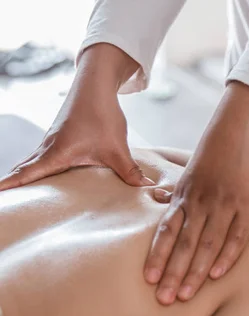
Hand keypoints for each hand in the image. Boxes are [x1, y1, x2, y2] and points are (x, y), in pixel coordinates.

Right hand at [0, 44, 151, 191]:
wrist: (96, 85)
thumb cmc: (102, 114)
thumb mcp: (118, 148)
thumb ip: (129, 171)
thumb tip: (145, 188)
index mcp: (56, 153)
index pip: (26, 174)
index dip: (9, 186)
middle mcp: (47, 148)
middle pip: (23, 171)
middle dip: (11, 188)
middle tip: (6, 207)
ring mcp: (50, 142)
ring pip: (31, 164)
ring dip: (23, 179)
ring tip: (16, 199)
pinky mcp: (58, 138)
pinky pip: (40, 158)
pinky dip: (34, 169)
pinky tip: (41, 179)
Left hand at [143, 82, 248, 304]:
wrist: (242, 126)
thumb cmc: (216, 150)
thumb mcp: (190, 170)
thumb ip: (178, 191)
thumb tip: (158, 199)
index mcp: (186, 195)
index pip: (168, 231)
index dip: (158, 255)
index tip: (149, 279)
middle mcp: (202, 202)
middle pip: (184, 244)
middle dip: (173, 273)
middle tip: (164, 300)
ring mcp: (226, 205)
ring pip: (207, 244)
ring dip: (195, 272)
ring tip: (185, 295)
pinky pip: (237, 236)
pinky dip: (227, 256)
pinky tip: (217, 275)